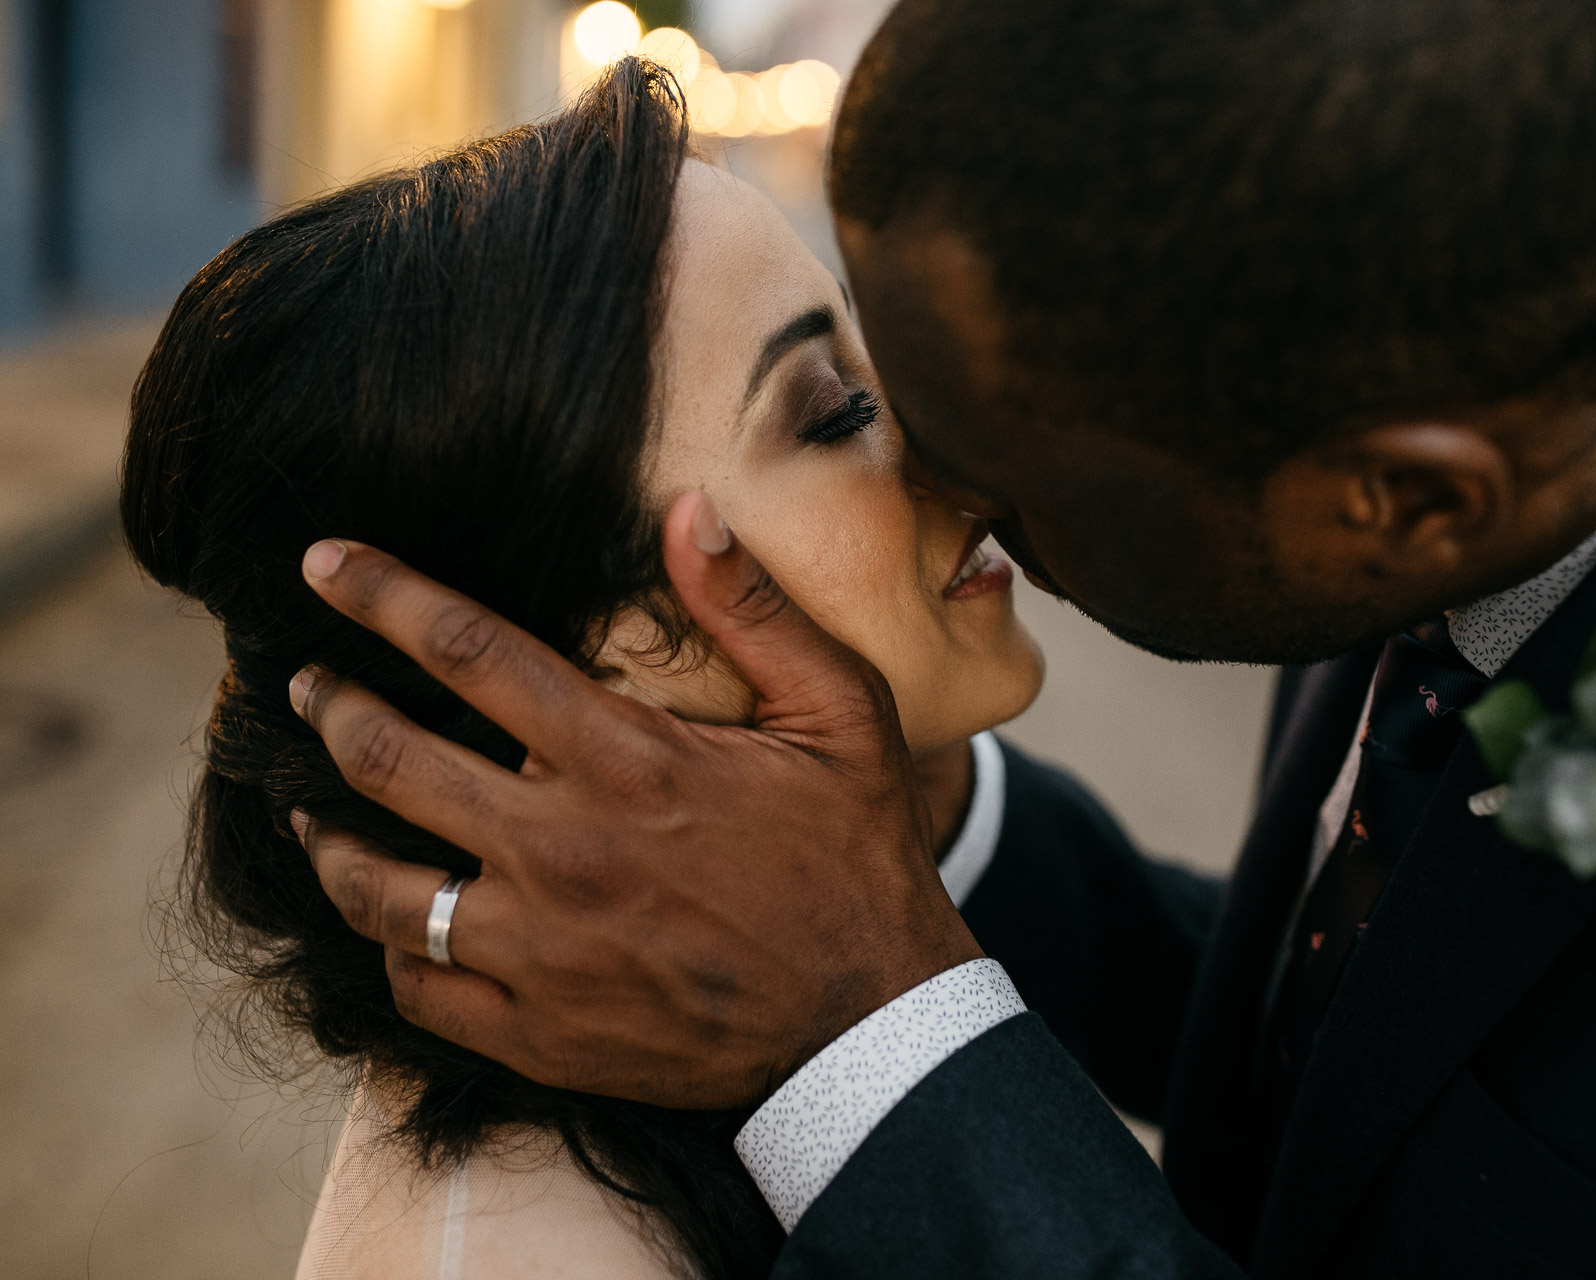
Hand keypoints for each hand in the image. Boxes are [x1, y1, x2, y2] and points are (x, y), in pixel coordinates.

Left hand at [288, 492, 983, 1107]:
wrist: (871, 1025)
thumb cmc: (857, 857)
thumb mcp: (839, 713)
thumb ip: (754, 609)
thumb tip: (687, 507)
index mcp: (625, 760)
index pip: (467, 651)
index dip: (381, 594)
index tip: (323, 563)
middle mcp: (560, 850)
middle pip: (390, 760)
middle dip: (328, 707)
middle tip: (302, 686)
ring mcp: (538, 951)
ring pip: (376, 888)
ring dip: (327, 840)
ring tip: (307, 813)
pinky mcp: (538, 1033)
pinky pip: (418, 990)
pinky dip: (391, 951)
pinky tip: (393, 926)